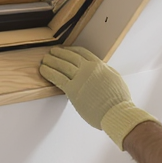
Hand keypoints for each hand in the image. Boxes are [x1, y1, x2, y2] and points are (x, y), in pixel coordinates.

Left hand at [39, 46, 157, 149]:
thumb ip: (104, 71)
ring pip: (62, 65)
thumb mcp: (115, 78)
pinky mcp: (72, 90)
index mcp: (99, 65)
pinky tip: (43, 70)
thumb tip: (99, 69)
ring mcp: (80, 78)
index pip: (82, 52)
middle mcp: (88, 69)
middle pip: (70, 57)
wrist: (116, 112)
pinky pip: (57, 78)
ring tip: (44, 60)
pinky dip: (49, 72)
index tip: (65, 50)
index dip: (71, 50)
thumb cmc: (118, 100)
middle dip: (59, 54)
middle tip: (51, 52)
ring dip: (51, 61)